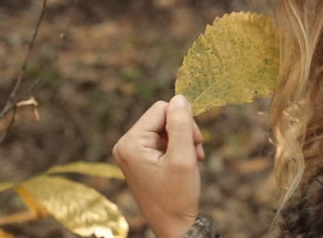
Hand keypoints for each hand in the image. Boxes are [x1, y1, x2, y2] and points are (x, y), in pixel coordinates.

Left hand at [113, 95, 204, 237]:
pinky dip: (179, 148)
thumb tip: (179, 97)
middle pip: (163, 117)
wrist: (174, 225)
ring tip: (192, 160)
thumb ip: (181, 125)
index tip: (195, 141)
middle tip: (195, 152)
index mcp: (130, 143)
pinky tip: (186, 163)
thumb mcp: (183, 157)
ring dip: (183, 141)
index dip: (183, 120)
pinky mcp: (141, 158)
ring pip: (167, 128)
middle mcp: (127, 144)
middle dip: (183, 131)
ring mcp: (133, 152)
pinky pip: (164, 140)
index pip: (161, 109)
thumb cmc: (177, 195)